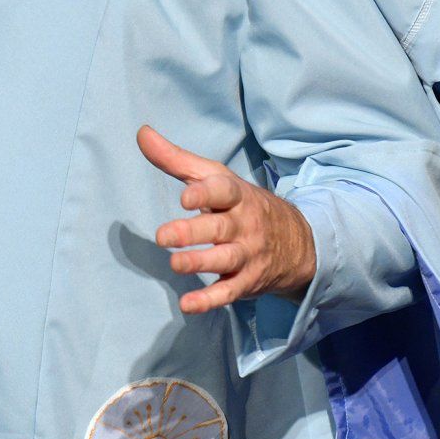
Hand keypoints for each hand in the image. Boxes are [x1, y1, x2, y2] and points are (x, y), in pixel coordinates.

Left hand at [139, 124, 317, 314]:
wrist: (297, 241)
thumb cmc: (241, 204)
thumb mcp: (215, 177)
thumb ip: (176, 159)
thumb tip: (142, 133)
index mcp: (236, 196)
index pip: (224, 191)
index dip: (205, 194)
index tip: (185, 198)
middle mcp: (244, 225)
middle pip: (220, 228)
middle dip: (192, 232)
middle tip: (162, 236)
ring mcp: (247, 255)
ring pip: (225, 260)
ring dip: (200, 263)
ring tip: (175, 264)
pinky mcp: (246, 282)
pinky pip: (229, 292)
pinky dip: (209, 300)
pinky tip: (188, 305)